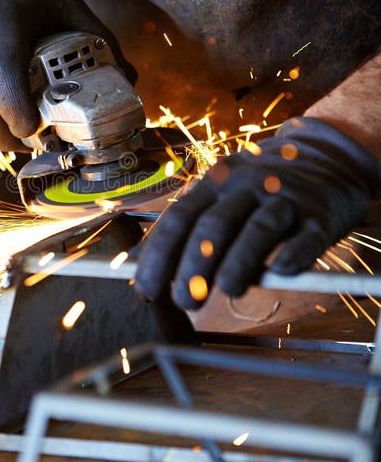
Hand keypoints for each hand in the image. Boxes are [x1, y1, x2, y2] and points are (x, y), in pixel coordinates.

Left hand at [135, 117, 379, 308]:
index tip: (146, 289)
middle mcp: (247, 185)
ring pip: (258, 230)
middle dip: (194, 267)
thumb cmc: (259, 190)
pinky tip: (281, 273)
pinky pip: (306, 238)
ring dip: (239, 262)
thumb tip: (135, 263)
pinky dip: (294, 256)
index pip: (179, 218)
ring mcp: (285, 198)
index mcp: (215, 182)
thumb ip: (183, 226)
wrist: (327, 159)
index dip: (159, 255)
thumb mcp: (219, 195)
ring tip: (228, 291)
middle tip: (185, 302)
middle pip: (214, 226)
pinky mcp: (320, 216)